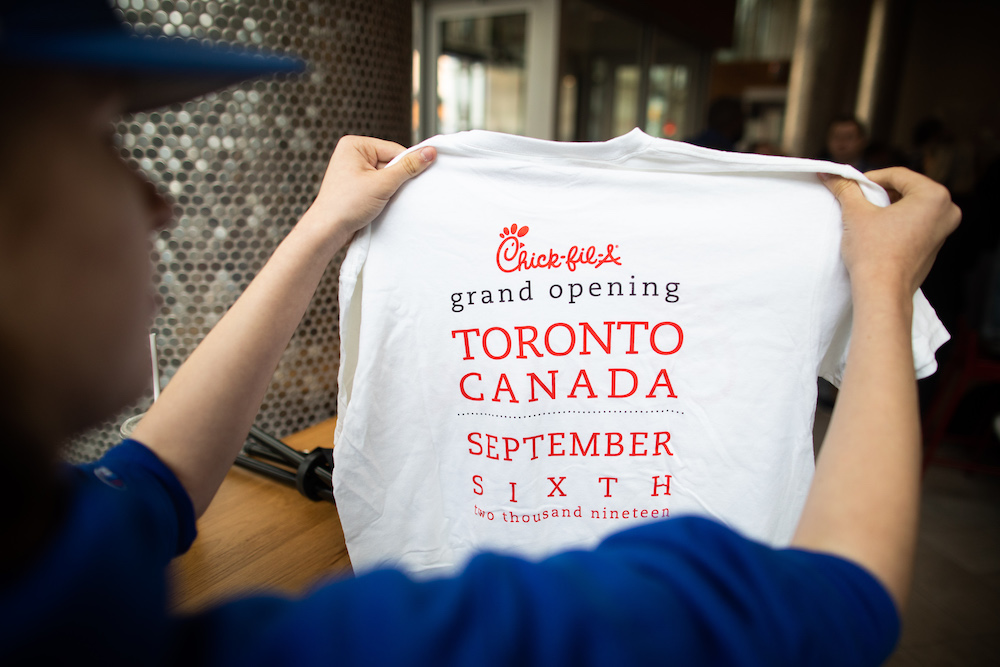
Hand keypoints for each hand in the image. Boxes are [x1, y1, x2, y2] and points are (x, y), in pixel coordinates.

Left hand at [303, 135, 435, 246]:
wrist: (327, 230)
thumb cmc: (346, 205)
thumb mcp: (382, 184)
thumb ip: (408, 167)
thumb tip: (429, 152)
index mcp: (354, 145)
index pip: (393, 150)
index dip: (406, 165)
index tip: (417, 178)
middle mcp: (352, 155)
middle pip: (390, 163)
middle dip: (396, 179)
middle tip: (394, 193)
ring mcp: (353, 171)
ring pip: (386, 176)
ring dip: (391, 189)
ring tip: (384, 201)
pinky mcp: (356, 186)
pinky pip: (378, 185)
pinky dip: (384, 195)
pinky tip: (381, 204)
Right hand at [821, 167, 960, 296]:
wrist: (882, 291)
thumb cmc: (874, 252)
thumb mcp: (856, 213)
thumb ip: (846, 189)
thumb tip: (829, 174)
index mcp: (935, 196)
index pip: (897, 175)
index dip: (869, 178)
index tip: (850, 185)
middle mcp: (946, 210)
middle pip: (906, 189)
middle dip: (880, 192)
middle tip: (856, 199)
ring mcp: (943, 230)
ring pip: (910, 206)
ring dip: (887, 207)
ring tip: (864, 216)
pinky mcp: (934, 247)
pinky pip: (914, 224)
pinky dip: (896, 223)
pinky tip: (876, 232)